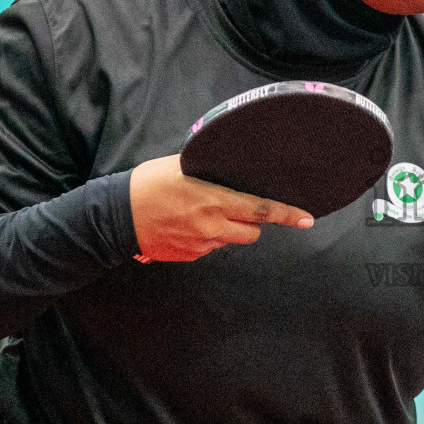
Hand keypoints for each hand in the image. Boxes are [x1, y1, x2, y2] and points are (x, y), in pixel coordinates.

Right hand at [129, 155, 312, 261]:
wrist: (115, 215)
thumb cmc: (148, 183)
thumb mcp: (182, 167)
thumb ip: (212, 173)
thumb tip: (230, 172)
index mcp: (215, 201)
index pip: (260, 210)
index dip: (287, 215)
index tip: (307, 219)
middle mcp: (212, 227)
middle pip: (252, 233)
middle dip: (252, 223)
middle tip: (239, 209)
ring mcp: (201, 245)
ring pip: (230, 241)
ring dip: (227, 230)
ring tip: (202, 214)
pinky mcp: (189, 257)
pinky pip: (209, 249)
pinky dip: (207, 239)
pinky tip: (186, 226)